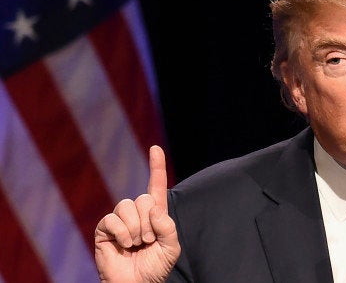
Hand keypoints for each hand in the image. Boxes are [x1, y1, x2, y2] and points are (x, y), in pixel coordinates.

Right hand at [95, 145, 180, 281]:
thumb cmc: (155, 267)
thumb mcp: (171, 247)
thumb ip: (168, 226)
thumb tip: (154, 209)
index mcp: (154, 214)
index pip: (155, 186)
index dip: (156, 167)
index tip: (156, 149)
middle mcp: (136, 213)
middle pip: (143, 199)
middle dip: (148, 222)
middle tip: (148, 241)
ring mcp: (119, 220)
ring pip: (127, 206)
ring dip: (136, 228)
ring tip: (136, 244)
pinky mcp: (104, 229)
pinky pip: (113, 219)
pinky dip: (122, 232)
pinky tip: (124, 244)